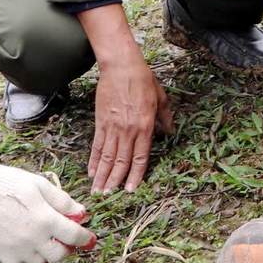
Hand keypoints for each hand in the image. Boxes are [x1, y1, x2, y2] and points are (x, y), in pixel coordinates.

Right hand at [0, 160, 95, 262]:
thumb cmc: (11, 183)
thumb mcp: (41, 185)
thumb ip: (63, 201)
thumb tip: (82, 214)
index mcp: (46, 218)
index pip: (74, 236)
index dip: (85, 238)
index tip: (89, 239)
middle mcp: (34, 237)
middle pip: (61, 254)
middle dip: (67, 247)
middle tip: (63, 238)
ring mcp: (18, 248)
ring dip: (48, 255)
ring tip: (44, 242)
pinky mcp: (3, 254)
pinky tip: (31, 253)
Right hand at [88, 54, 173, 194]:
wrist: (121, 66)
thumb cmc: (143, 80)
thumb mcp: (161, 98)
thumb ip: (165, 118)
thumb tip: (171, 132)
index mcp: (145, 127)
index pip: (140, 158)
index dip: (136, 176)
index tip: (131, 189)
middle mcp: (129, 131)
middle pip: (121, 162)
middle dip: (115, 181)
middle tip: (109, 196)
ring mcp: (113, 127)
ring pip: (107, 157)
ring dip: (102, 175)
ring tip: (98, 190)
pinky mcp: (101, 122)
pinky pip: (97, 145)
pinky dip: (94, 160)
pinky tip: (91, 171)